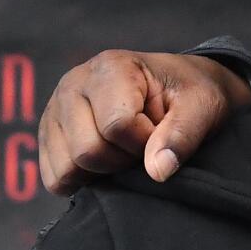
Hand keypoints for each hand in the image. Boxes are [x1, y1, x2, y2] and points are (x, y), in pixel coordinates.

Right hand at [37, 51, 250, 195]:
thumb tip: (158, 171)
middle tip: (143, 146)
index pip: (117, 126)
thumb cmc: (189, 94)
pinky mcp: (48, 134)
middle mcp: (74, 83)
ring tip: (124, 150)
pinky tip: (106, 162)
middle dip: (123, 160)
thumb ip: (182, 136)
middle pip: (87, 150)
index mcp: (111, 68)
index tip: (160, 133)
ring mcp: (55, 109)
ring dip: (103, 171)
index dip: (145, 143)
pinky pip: (54, 177)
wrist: (177, 87)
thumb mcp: (202, 107)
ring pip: (67, 168)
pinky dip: (83, 180)